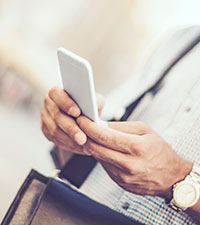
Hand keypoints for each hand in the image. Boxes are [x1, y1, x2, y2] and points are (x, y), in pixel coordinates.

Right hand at [41, 87, 103, 154]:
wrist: (82, 115)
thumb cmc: (88, 105)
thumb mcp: (94, 100)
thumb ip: (94, 100)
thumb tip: (93, 106)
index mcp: (57, 91)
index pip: (57, 94)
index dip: (66, 103)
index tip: (77, 112)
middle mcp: (48, 103)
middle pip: (57, 116)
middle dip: (71, 128)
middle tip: (82, 138)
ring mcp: (45, 117)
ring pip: (55, 130)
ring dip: (70, 139)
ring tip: (84, 145)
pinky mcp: (46, 130)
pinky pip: (55, 139)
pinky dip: (68, 145)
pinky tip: (79, 148)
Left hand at [77, 116, 192, 197]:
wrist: (171, 177)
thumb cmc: (159, 150)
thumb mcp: (145, 131)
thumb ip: (122, 127)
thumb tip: (101, 124)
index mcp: (137, 147)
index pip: (104, 136)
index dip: (89, 126)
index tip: (81, 119)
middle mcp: (129, 164)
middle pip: (96, 148)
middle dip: (84, 135)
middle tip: (80, 125)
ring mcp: (123, 176)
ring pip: (97, 157)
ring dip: (90, 145)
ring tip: (90, 135)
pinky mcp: (120, 183)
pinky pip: (104, 166)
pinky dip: (100, 155)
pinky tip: (102, 148)